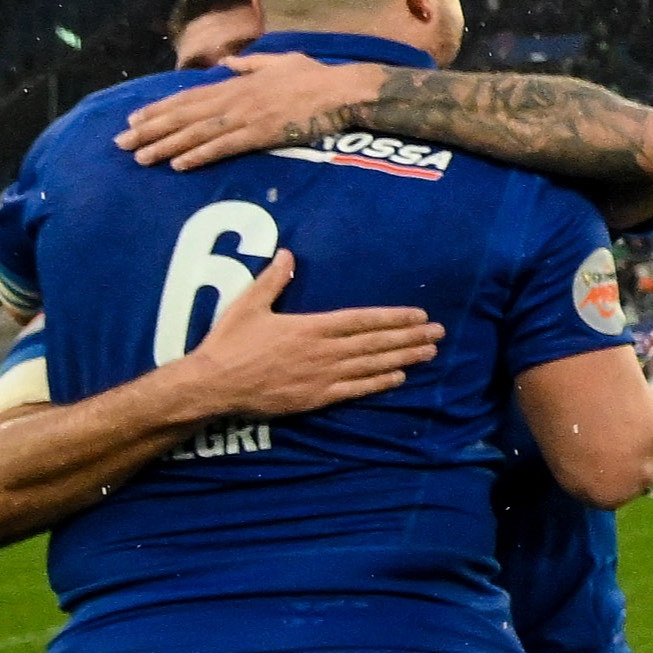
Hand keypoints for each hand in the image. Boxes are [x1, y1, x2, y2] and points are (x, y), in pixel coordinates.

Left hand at [117, 53, 387, 171]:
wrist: (344, 90)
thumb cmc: (317, 76)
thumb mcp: (281, 61)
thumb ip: (250, 63)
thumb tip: (227, 63)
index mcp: (237, 83)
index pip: (188, 97)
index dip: (158, 109)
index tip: (133, 119)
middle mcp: (235, 99)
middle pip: (183, 116)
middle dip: (150, 130)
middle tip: (121, 143)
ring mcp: (247, 117)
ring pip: (196, 133)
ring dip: (166, 146)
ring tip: (140, 158)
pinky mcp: (262, 134)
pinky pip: (224, 147)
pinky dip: (199, 155)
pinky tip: (178, 165)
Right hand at [174, 253, 440, 419]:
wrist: (213, 384)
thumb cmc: (229, 342)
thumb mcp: (248, 304)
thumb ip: (272, 280)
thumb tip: (288, 254)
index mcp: (310, 326)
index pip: (362, 319)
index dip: (393, 317)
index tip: (419, 314)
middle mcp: (323, 351)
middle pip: (375, 342)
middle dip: (409, 336)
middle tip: (439, 332)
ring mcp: (322, 376)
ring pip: (371, 365)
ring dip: (403, 358)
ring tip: (429, 352)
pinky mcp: (316, 397)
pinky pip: (355, 389)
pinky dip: (379, 383)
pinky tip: (399, 377)